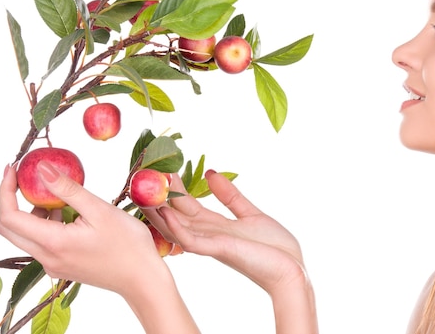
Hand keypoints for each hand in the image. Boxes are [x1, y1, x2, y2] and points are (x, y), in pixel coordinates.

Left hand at [0, 161, 164, 294]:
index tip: (13, 168)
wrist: (142, 278)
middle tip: (23, 177)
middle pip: (9, 228)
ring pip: (25, 236)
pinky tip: (67, 213)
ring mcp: (53, 265)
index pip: (10, 217)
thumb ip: (68, 189)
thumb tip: (41, 168)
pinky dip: (45, 224)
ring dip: (30, 212)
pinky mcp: (62, 266)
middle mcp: (47, 258)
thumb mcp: (100, 210)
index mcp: (53, 243)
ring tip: (55, 194)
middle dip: (10, 199)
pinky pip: (41, 243)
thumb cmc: (128, 243)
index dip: (5, 190)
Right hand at [144, 170, 306, 293]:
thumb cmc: (272, 246)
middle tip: (143, 175)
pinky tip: (165, 212)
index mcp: (214, 226)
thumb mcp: (249, 213)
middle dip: (158, 197)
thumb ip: (229, 195)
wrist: (291, 267)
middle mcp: (207, 235)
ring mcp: (211, 243)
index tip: (161, 167)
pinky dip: (176, 227)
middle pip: (174, 215)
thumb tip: (210, 173)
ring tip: (143, 190)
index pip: (186, 205)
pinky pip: (191, 240)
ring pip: (175, 228)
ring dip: (158, 211)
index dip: (172, 187)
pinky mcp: (219, 249)